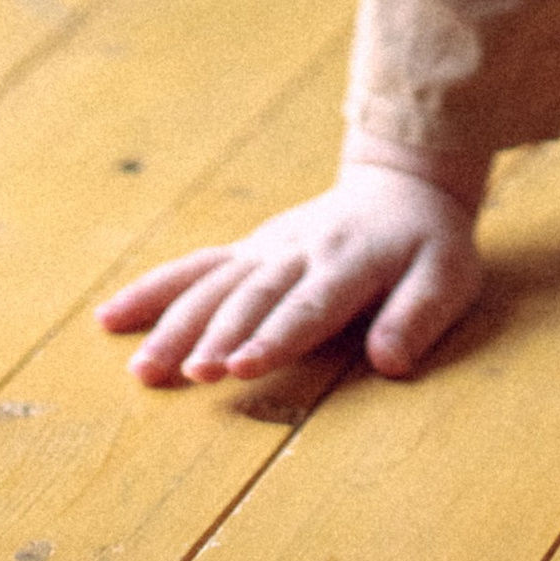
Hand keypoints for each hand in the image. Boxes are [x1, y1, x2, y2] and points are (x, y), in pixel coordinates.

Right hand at [98, 147, 486, 385]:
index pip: (308, 305)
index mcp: (351, 261)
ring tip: (143, 369)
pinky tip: (110, 317)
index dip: (274, 336)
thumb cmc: (428, 246)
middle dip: (217, 335)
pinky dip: (153, 290)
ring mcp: (267, 248)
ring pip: (213, 285)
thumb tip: (391, 364)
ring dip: (176, 324)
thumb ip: (419, 317)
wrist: (400, 186)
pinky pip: (195, 268)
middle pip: (251, 298)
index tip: (240, 366)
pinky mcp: (247, 250)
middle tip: (188, 374)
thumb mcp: (449, 277)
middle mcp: (299, 251)